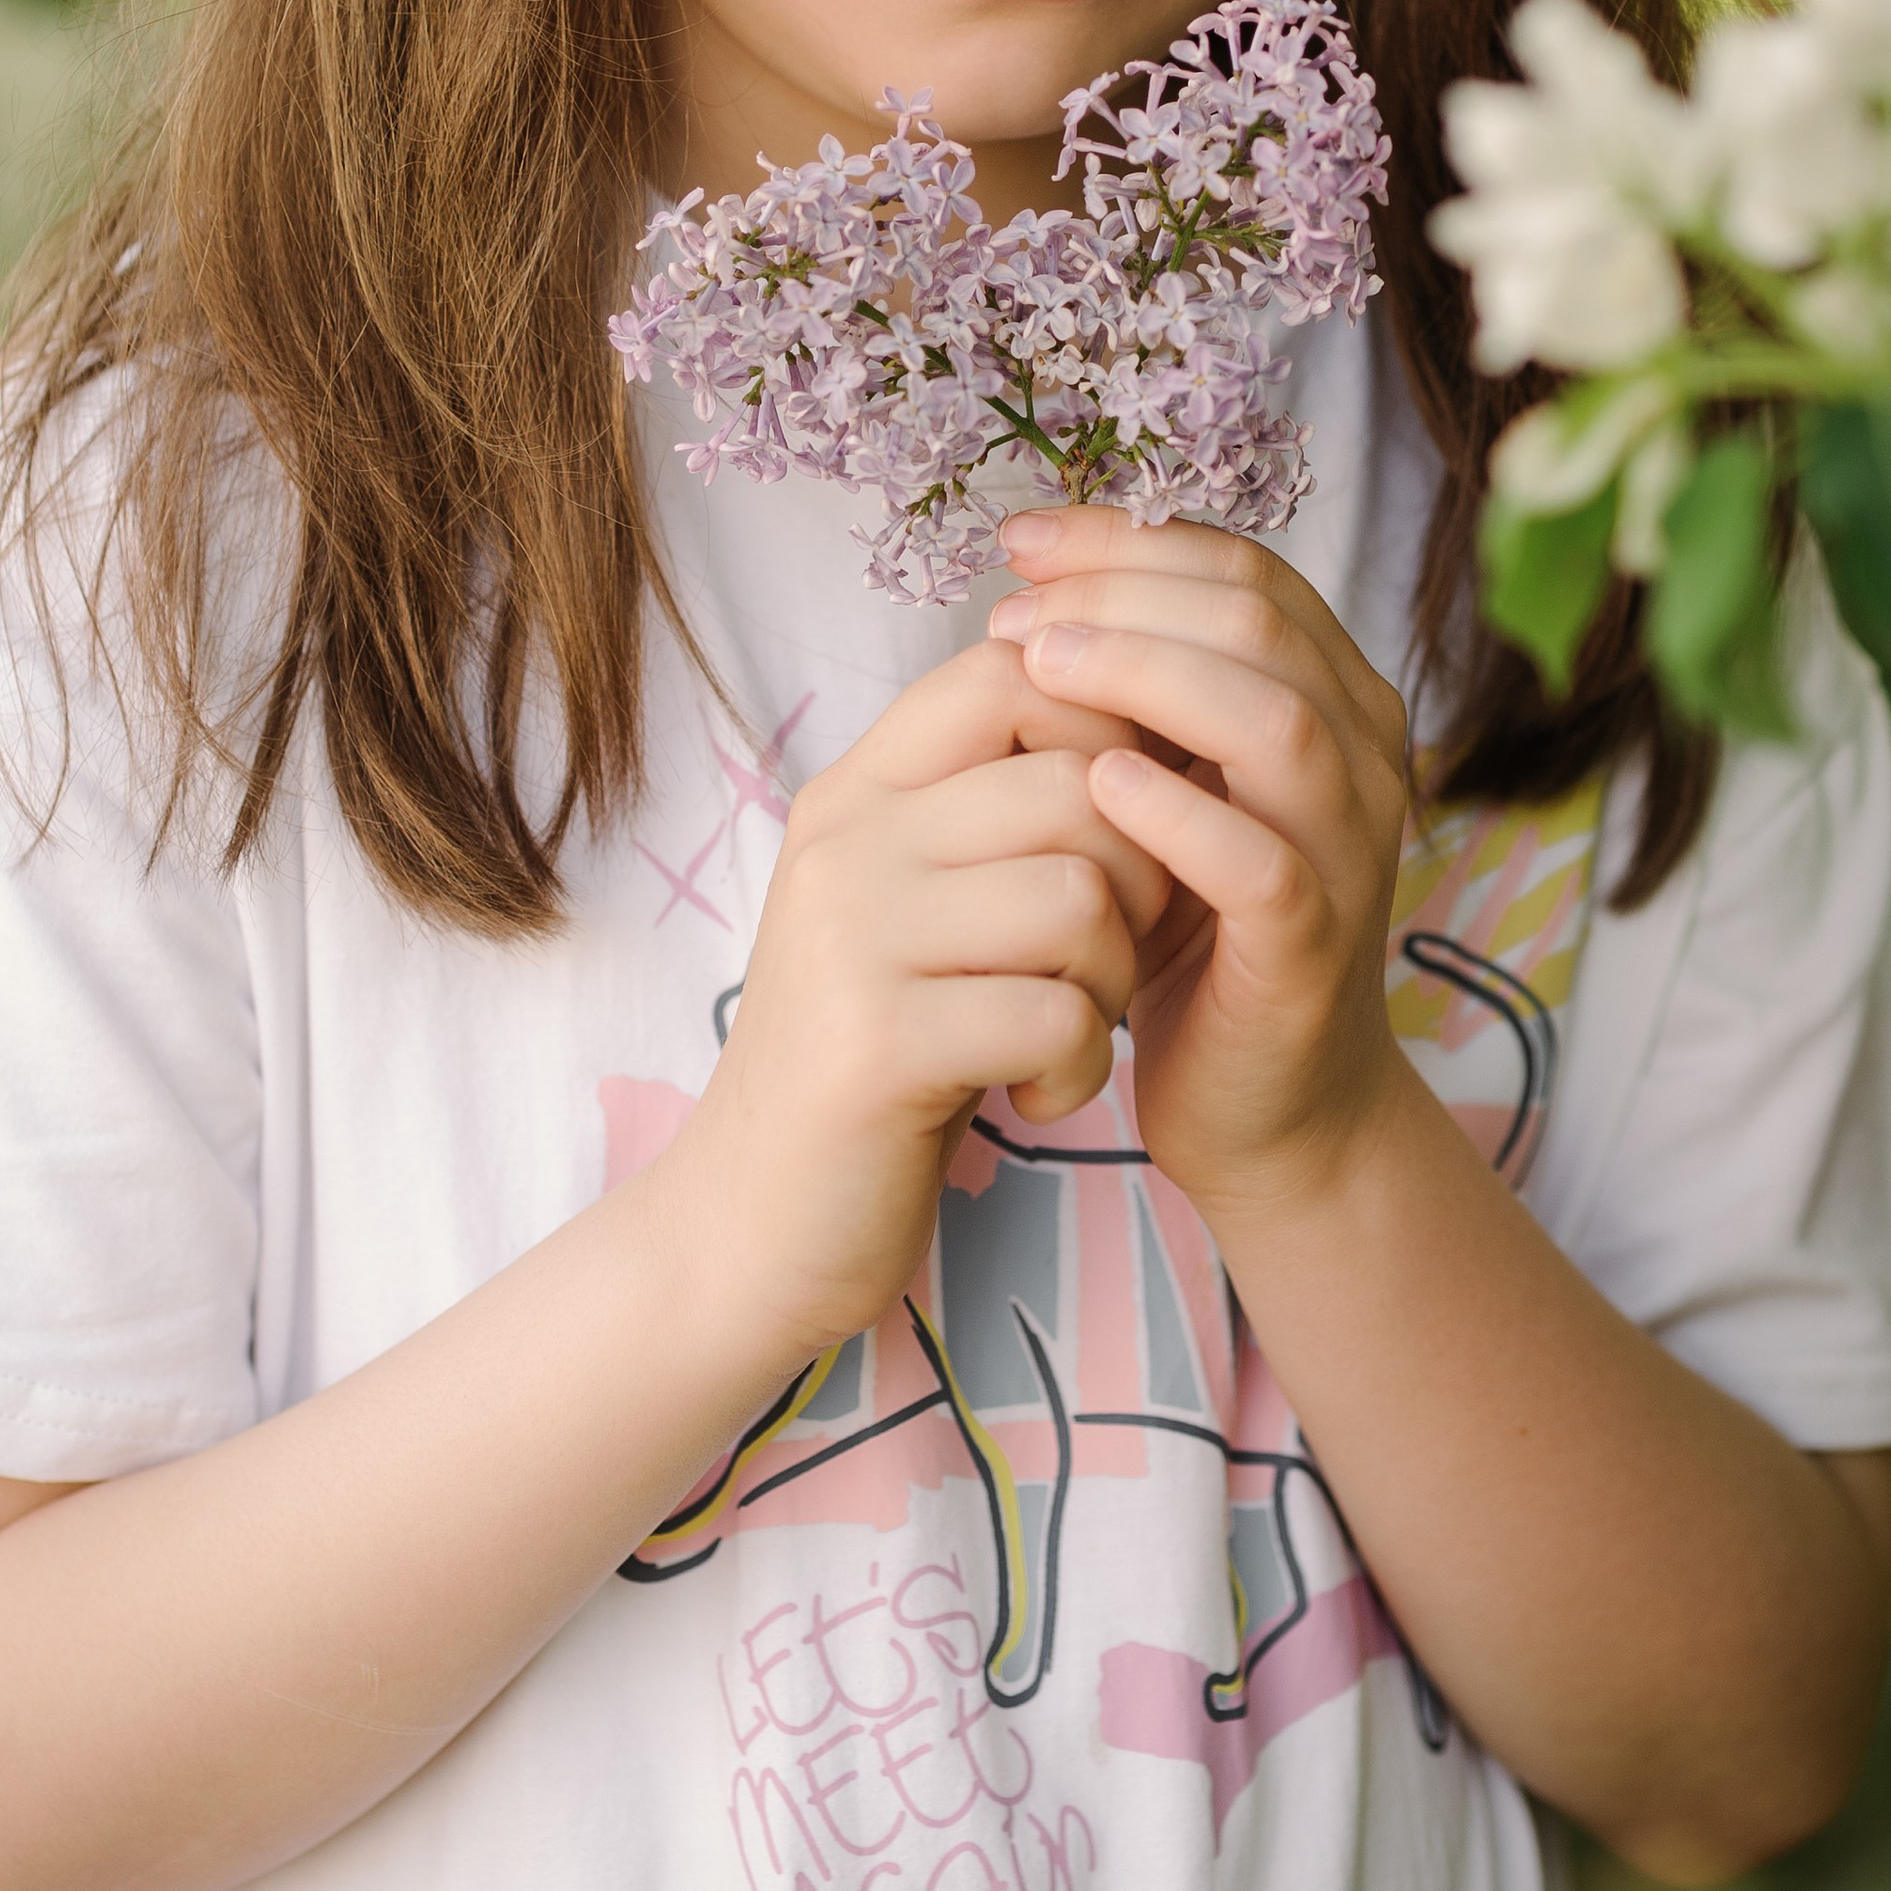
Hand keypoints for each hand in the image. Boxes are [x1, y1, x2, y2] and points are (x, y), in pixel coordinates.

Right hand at [661, 643, 1146, 1359]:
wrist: (751, 1221)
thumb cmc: (874, 1053)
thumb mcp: (911, 908)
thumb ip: (988, 815)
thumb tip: (1138, 727)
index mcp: (856, 792)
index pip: (1010, 669)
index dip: (1106, 733)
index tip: (1116, 836)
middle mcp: (845, 841)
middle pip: (1078, 783)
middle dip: (1139, 882)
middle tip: (1102, 965)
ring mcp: (851, 937)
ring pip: (1082, 894)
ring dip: (1113, 981)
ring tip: (1066, 1030)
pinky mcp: (878, 1043)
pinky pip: (1056, 1012)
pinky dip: (1076, 1067)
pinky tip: (1036, 1094)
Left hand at [988, 510, 1408, 1222]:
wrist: (1261, 1102)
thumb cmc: (1194, 926)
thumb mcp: (1166, 783)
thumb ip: (1137, 692)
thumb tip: (1030, 582)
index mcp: (1333, 697)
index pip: (1243, 572)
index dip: (1129, 541)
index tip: (1020, 540)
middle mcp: (1366, 756)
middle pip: (1258, 622)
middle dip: (1125, 593)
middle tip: (1014, 609)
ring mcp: (1352, 851)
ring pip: (1276, 720)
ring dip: (1149, 675)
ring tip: (1041, 664)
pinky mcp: (1315, 947)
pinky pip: (1263, 863)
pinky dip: (1180, 813)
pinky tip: (1099, 784)